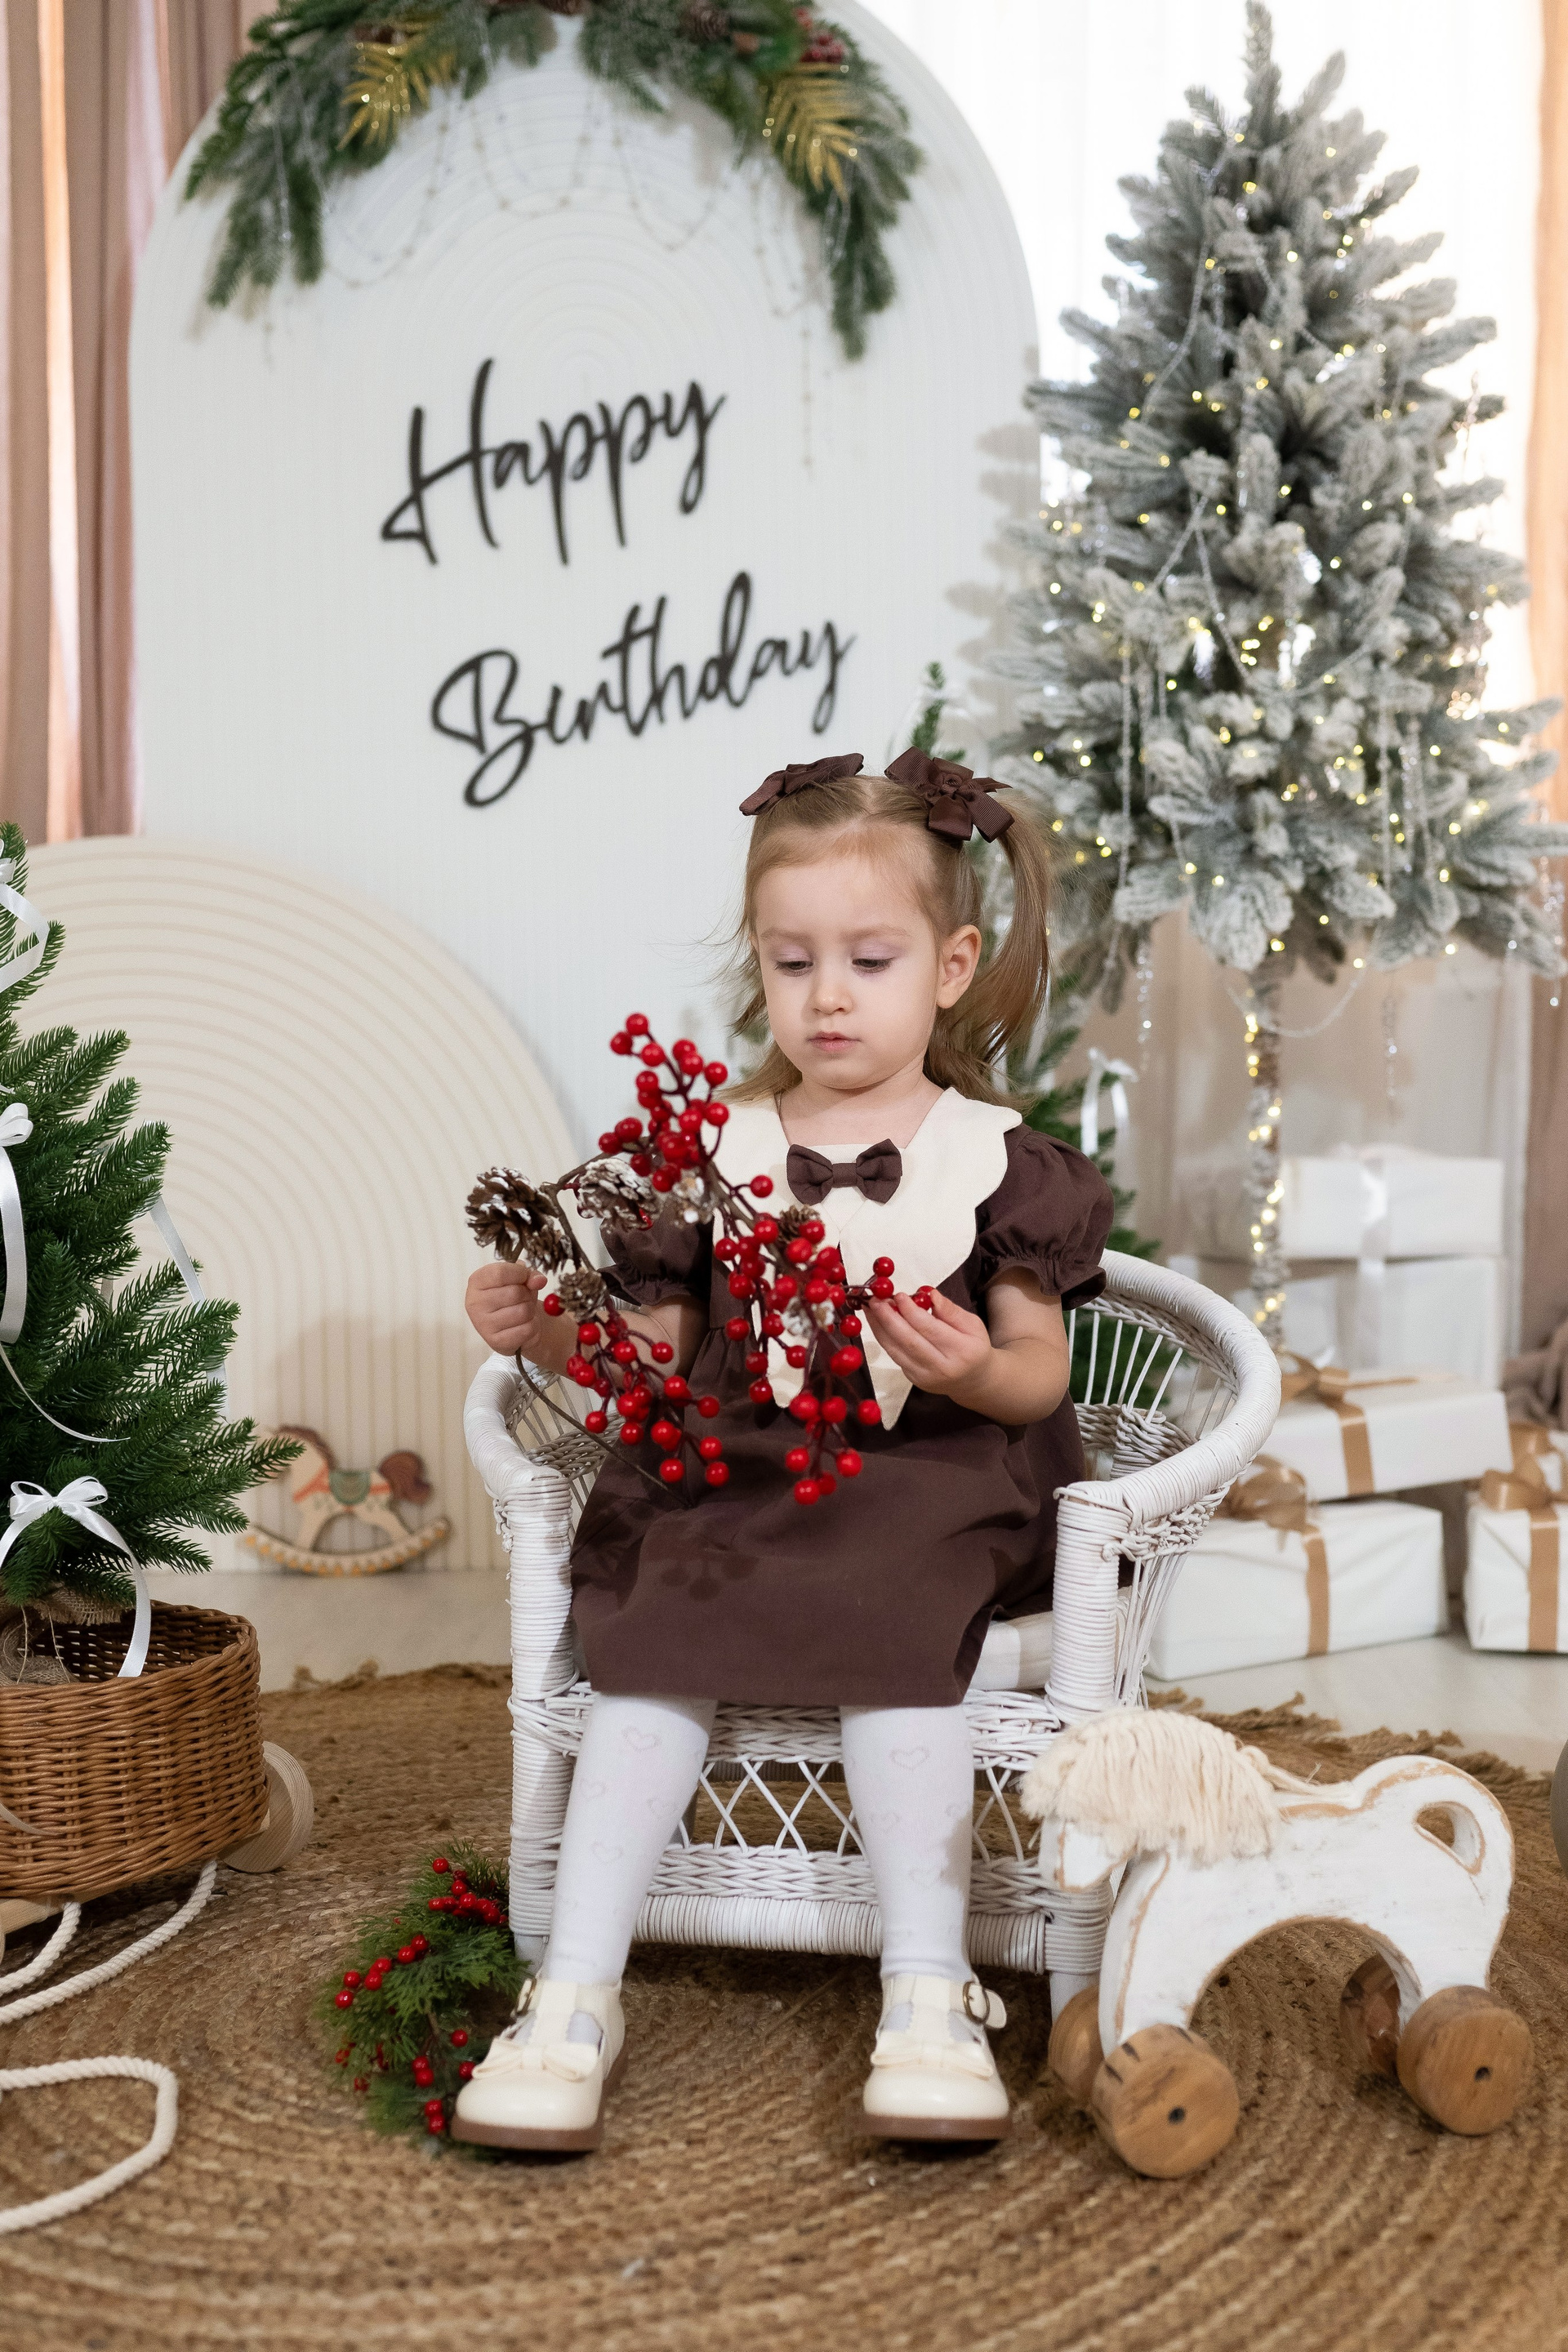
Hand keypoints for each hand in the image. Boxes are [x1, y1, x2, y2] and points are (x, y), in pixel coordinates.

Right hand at [465, 1262, 565, 1365]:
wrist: (511, 1325)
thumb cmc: (512, 1296)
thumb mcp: (520, 1279)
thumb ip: (530, 1275)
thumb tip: (539, 1280)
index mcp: (476, 1282)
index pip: (500, 1273)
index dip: (520, 1274)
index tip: (525, 1277)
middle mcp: (475, 1303)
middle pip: (515, 1293)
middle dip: (527, 1294)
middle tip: (524, 1298)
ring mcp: (483, 1324)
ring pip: (523, 1312)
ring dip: (531, 1310)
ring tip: (524, 1310)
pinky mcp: (496, 1342)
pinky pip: (527, 1330)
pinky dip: (533, 1326)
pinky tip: (524, 1324)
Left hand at [864, 1287, 992, 1404]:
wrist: (973, 1380)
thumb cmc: (973, 1348)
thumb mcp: (973, 1324)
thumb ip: (950, 1310)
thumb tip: (929, 1294)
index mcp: (961, 1350)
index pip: (929, 1328)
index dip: (910, 1311)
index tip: (899, 1295)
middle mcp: (942, 1367)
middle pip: (908, 1340)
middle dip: (888, 1318)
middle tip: (875, 1300)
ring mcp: (925, 1377)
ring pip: (896, 1350)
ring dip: (879, 1327)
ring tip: (871, 1309)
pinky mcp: (914, 1380)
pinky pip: (895, 1356)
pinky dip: (884, 1338)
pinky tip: (878, 1323)